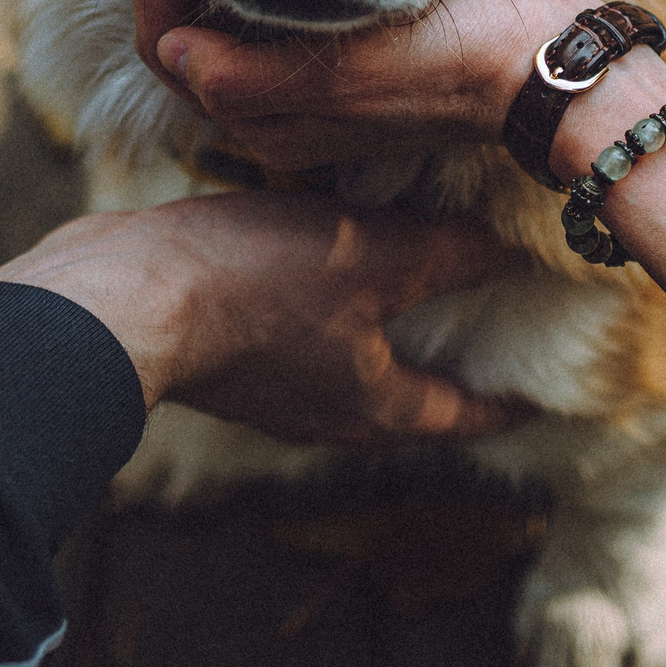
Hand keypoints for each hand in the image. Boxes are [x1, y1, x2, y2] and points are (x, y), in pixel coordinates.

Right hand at [0, 192, 529, 442]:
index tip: (545, 392)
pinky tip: (324, 250)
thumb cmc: (253, 284)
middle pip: (407, 396)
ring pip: (350, 362)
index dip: (511, 401)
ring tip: (412, 276)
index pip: (466, 416)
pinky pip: (299, 331)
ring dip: (385, 327)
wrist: (120, 296)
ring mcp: (270, 385)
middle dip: (448, 363)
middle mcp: (325, 412)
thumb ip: (451, 254)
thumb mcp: (372, 255)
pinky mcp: (227, 349)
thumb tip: (518, 252)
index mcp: (374, 407)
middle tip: (488, 323)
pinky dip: (328, 301)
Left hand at [132, 0, 596, 170]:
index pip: (166, 48)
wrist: (548, 66)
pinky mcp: (345, 59)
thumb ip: (260, 77)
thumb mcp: (355, 72)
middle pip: (185, 38)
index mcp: (270, 119)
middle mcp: (279, 111)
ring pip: (223, 28)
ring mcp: (311, 87)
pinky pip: (267, 20)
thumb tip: (175, 56)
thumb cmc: (461, 64)